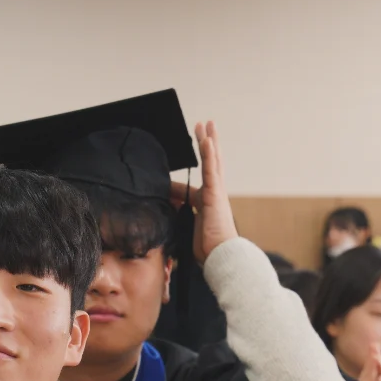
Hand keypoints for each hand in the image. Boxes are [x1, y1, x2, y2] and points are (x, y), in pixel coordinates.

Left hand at [169, 120, 237, 263]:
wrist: (220, 255)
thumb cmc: (207, 250)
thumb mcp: (185, 233)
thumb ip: (176, 223)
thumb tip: (160, 222)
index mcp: (205, 206)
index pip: (189, 189)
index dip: (177, 183)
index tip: (166, 180)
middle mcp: (212, 196)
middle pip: (210, 166)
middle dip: (205, 147)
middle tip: (203, 128)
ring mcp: (216, 193)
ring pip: (213, 162)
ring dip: (208, 142)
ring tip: (205, 125)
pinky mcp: (215, 193)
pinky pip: (212, 169)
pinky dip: (209, 153)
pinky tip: (207, 139)